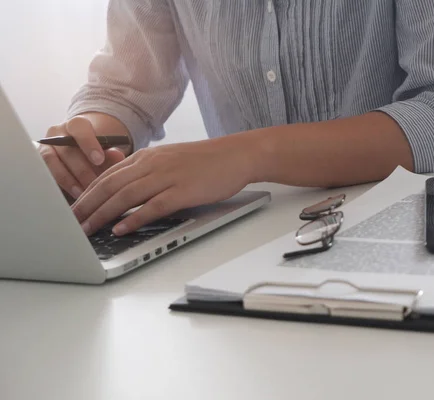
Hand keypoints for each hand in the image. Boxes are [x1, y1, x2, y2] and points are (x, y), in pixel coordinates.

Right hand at [40, 114, 129, 198]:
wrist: (84, 152)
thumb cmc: (98, 150)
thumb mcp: (108, 150)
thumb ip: (112, 152)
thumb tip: (117, 155)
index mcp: (76, 124)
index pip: (79, 127)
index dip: (88, 143)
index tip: (99, 160)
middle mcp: (57, 133)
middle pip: (66, 150)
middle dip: (82, 170)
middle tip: (94, 185)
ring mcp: (46, 147)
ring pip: (52, 162)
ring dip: (68, 180)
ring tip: (82, 193)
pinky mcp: (39, 162)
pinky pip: (45, 173)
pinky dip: (58, 185)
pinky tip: (71, 195)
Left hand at [71, 136, 258, 235]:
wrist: (237, 155)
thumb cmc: (208, 161)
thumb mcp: (172, 161)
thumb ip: (150, 172)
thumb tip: (129, 193)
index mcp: (148, 157)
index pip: (108, 175)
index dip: (87, 193)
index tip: (75, 209)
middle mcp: (153, 164)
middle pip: (110, 186)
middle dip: (87, 206)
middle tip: (70, 223)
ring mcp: (168, 176)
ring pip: (126, 196)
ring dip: (103, 214)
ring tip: (87, 230)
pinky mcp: (183, 190)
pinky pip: (153, 206)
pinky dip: (134, 218)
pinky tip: (121, 228)